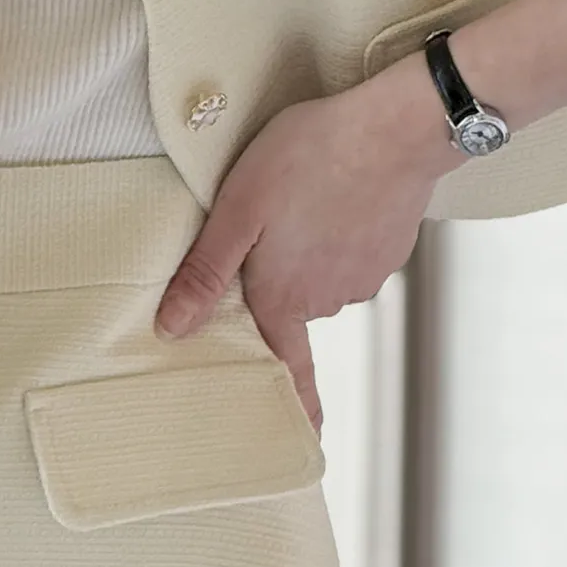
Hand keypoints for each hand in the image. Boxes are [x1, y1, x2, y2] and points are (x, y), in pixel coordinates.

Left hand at [155, 53, 459, 430]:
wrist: (394, 128)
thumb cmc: (309, 158)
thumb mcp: (238, 209)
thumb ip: (206, 271)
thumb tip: (171, 328)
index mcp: (287, 296)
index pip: (288, 366)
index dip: (296, 403)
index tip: (309, 437)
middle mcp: (330, 297)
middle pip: (296, 305)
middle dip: (280, 278)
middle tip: (268, 224)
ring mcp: (367, 273)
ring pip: (325, 273)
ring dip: (312, 249)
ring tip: (304, 195)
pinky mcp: (391, 247)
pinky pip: (356, 249)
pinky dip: (344, 229)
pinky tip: (339, 191)